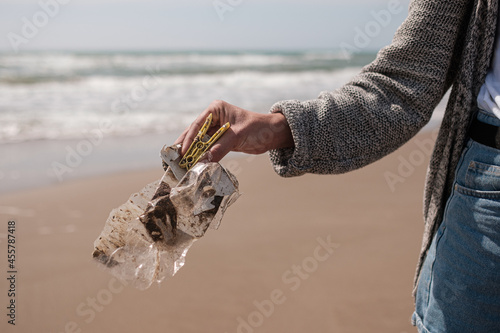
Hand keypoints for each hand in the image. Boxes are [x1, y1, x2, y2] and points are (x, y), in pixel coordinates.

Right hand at [175, 100, 293, 161]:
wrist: (272, 134)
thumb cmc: (258, 128)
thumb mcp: (238, 136)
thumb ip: (220, 148)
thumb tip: (203, 160)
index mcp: (216, 109)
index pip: (198, 124)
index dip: (188, 139)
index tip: (182, 152)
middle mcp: (213, 118)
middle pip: (194, 133)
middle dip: (185, 146)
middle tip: (173, 159)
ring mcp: (216, 130)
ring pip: (199, 142)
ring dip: (192, 153)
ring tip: (180, 164)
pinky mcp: (220, 140)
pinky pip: (207, 149)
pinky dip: (201, 157)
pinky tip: (194, 165)